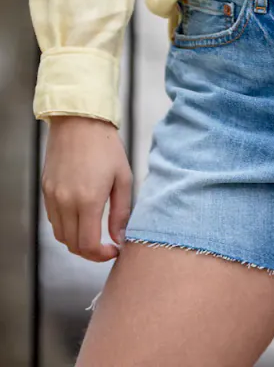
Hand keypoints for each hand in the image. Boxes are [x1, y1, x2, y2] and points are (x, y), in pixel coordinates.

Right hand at [42, 115, 131, 261]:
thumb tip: (119, 239)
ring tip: (94, 232)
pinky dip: (66, 226)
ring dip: (77, 241)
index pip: (88, 245)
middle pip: (72, 245)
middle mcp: (66, 202)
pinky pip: (53, 219)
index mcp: (88, 201)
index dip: (102, 256)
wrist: (80, 121)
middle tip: (106, 245)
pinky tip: (80, 216)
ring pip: (61, 235)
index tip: (114, 250)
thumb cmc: (106, 147)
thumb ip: (121, 212)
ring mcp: (53, 197)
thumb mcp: (123, 178)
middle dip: (90, 252)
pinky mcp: (46, 190)